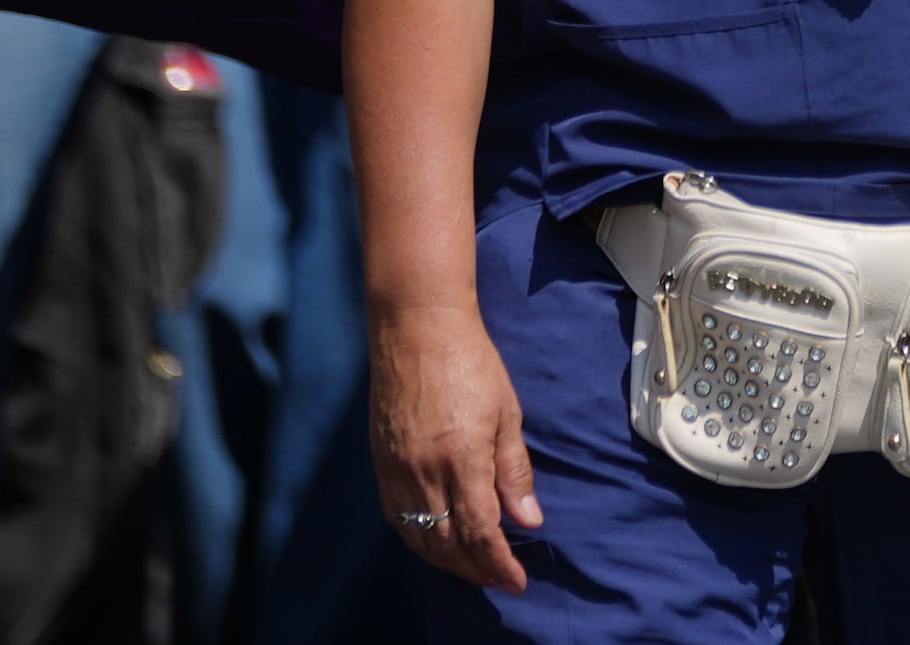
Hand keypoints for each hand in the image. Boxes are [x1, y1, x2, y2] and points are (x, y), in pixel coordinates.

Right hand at [369, 299, 543, 594]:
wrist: (416, 328)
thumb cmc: (470, 362)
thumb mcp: (507, 413)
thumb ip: (514, 472)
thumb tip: (529, 521)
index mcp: (462, 459)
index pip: (480, 533)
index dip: (498, 564)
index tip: (516, 582)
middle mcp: (423, 472)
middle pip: (447, 544)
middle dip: (475, 570)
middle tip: (499, 578)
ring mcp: (396, 470)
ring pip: (418, 537)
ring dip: (446, 561)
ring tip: (472, 567)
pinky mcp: (380, 463)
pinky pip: (396, 518)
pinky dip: (418, 538)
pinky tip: (436, 540)